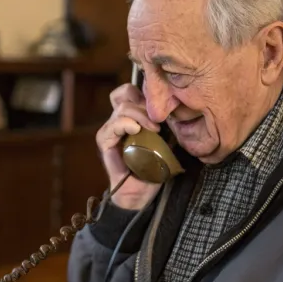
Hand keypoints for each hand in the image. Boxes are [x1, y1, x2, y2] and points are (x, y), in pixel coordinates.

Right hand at [96, 83, 161, 209]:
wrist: (141, 191)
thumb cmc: (154, 166)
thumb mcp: (164, 138)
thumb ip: (164, 122)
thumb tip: (177, 106)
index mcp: (131, 116)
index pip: (130, 90)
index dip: (144, 92)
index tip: (161, 106)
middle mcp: (118, 119)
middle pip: (125, 93)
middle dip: (144, 101)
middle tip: (159, 119)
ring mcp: (110, 129)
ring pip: (122, 107)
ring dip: (140, 115)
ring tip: (154, 129)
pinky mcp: (105, 140)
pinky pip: (114, 123)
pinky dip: (126, 123)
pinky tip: (136, 130)